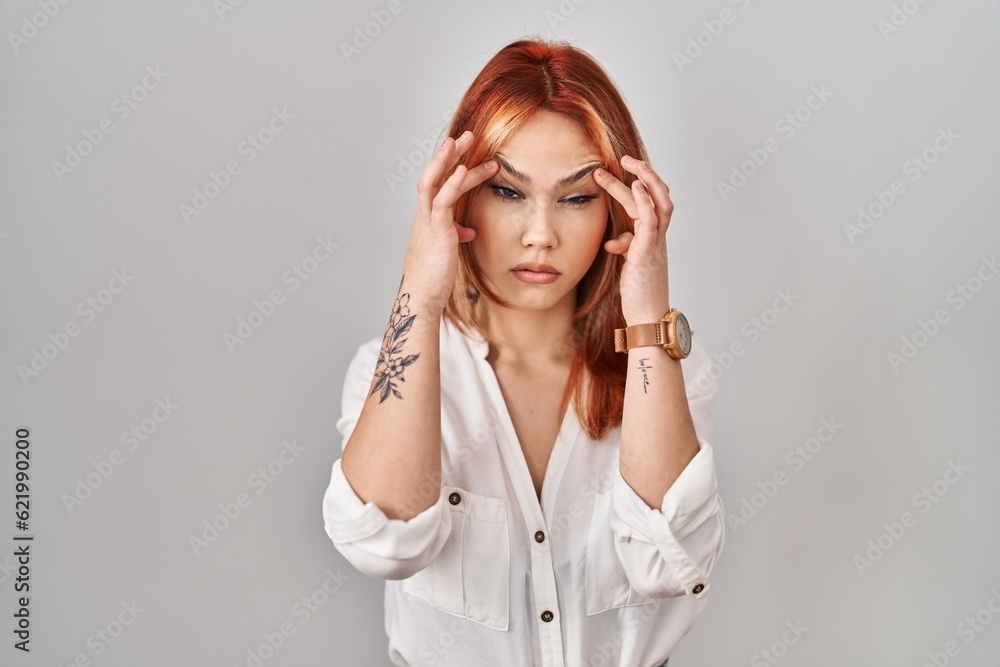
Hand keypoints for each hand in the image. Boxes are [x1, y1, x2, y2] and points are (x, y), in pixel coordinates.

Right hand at [401, 130, 498, 312]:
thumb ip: (456, 235)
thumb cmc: (435, 278)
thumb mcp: (448, 251)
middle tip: (466, 135)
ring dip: (450, 159)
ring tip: (465, 140)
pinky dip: (452, 182)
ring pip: (435, 181)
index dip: (449, 165)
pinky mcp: (436, 230)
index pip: (438, 184)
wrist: (422, 297)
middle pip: (434, 175)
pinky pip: (443, 200)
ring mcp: (428, 221)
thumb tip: (469, 231)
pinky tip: (463, 168)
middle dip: (450, 154)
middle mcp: (424, 215)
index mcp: (427, 218)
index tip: (464, 151)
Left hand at [593, 155, 672, 325]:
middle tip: (623, 157)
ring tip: (630, 163)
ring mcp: (656, 242)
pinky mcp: (648, 251)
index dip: (634, 184)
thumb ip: (625, 247)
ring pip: (659, 202)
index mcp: (652, 237)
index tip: (615, 171)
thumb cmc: (639, 293)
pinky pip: (650, 220)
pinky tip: (636, 186)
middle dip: (642, 173)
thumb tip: (613, 242)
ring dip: (647, 179)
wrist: (646, 317)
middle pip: (656, 196)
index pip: (646, 203)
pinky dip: (645, 200)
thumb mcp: (630, 264)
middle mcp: (658, 236)